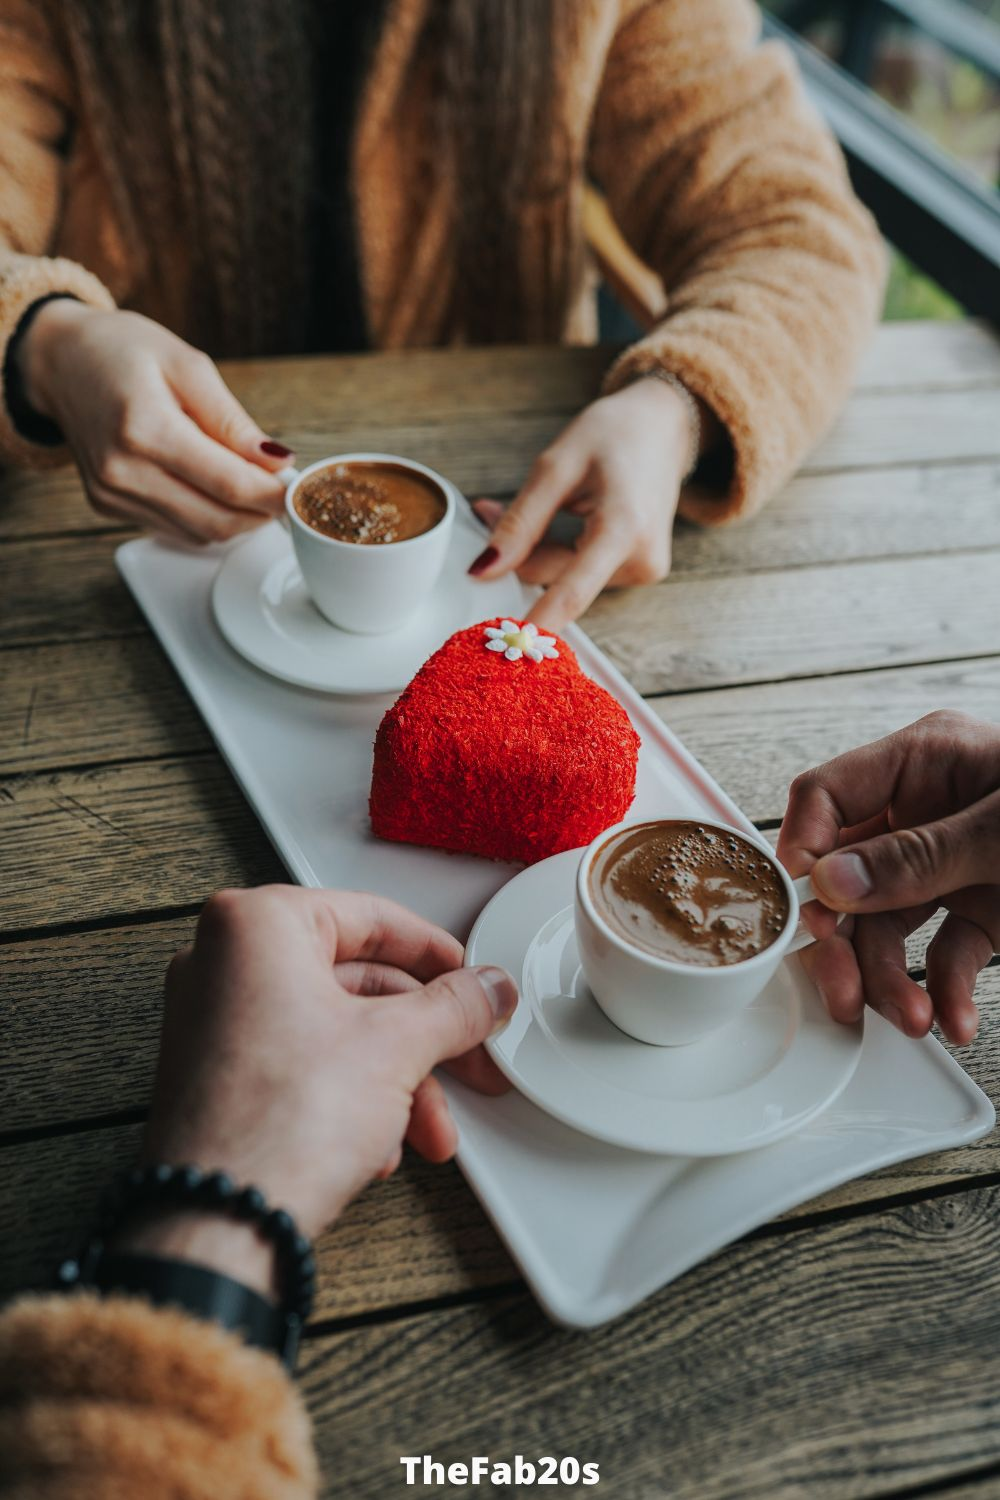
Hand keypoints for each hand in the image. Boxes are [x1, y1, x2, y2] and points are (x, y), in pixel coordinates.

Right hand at [18, 300, 291, 542]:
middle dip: (260, 513)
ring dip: (237, 519)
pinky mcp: (108, 506)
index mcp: (143, 429)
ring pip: (199, 533)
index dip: (273, 494)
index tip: (298, 488)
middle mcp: (122, 471)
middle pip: (216, 520)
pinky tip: (212, 488)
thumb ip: (232, 420)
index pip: (227, 483)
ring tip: (251, 485)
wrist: (59, 360)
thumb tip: (277, 461)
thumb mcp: (187, 365)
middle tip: (282, 491)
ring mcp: (112, 495)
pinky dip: (206, 517)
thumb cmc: (122, 351)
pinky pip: (176, 528)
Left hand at [119, 886, 515, 1293]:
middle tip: (469, 1058)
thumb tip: (488, 989)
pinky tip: (379, 1144)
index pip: (372, 918)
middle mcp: (222, 962)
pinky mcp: (215, 1076)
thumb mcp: (397, 1047)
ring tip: (430, 1127)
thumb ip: (456, 1007)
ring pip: (334, 1031)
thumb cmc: (278, 1124)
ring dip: (395, 1079)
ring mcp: (211, 1020)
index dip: (438, 956)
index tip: (473, 981)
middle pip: (356, 980)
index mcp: (257, 925)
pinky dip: (350, 1097)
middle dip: (422, 1037)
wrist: (221, 1223)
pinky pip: (300, 1065)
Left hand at [467, 377, 694, 630]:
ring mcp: (645, 570)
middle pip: (558, 579)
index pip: (572, 591)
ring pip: (567, 578)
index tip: (509, 649)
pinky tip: (565, 517)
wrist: (665, 425)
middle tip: (487, 509)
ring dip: (540, 549)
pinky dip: (563, 552)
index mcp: (625, 528)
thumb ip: (519, 522)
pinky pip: (583, 573)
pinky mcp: (641, 572)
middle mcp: (642, 560)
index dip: (536, 621)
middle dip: (521, 552)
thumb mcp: (556, 466)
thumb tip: (484, 571)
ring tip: (541, 500)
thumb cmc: (615, 434)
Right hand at [777, 712, 999, 1045]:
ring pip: (887, 926)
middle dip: (841, 939)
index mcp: (925, 761)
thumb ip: (922, 855)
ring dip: (890, 979)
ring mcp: (953, 866)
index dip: (802, 847)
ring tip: (912, 1018)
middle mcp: (927, 814)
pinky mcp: (986, 912)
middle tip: (840, 987)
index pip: (828, 796)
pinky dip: (944, 990)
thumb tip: (835, 880)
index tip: (800, 905)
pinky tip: (955, 1017)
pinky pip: (943, 953)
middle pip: (848, 876)